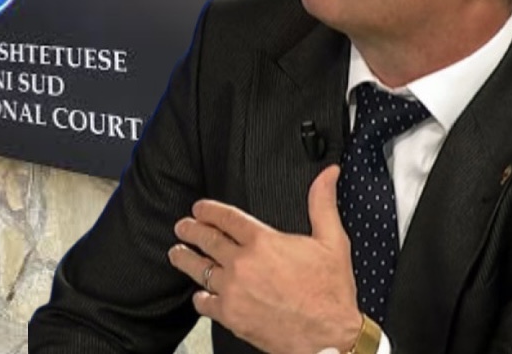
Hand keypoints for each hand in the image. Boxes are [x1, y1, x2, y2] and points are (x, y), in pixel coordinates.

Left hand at [167, 165, 362, 353]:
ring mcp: (234, 290)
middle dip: (190, 230)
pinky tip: (200, 293)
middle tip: (182, 227)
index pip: (225, 216)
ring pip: (198, 269)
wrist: (332, 339)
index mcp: (263, 241)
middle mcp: (242, 263)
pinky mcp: (231, 316)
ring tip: (177, 253)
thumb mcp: (333, 242)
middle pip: (205, 239)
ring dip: (185, 258)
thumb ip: (322, 204)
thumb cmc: (332, 294)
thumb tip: (328, 174)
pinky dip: (200, 296)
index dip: (208, 210)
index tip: (199, 209)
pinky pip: (204, 301)